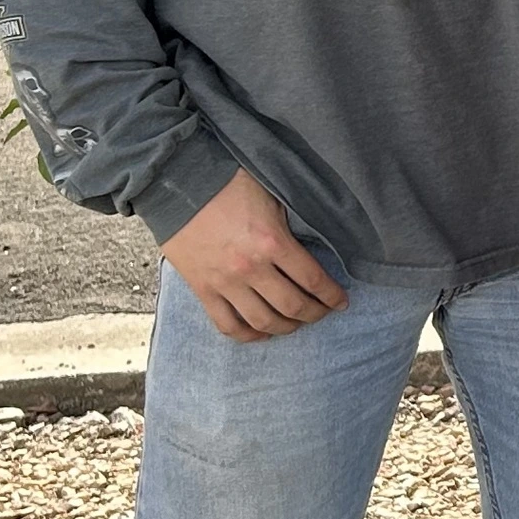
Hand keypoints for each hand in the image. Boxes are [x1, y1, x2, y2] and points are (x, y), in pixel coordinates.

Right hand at [161, 171, 344, 341]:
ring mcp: (225, 282)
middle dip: (315, 314)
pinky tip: (261, 332)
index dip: (332, 295)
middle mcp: (250, 268)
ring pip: (262, 322)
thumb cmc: (228, 182)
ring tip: (295, 323)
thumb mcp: (270, 196)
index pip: (312, 280)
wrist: (177, 184)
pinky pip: (227, 324)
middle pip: (292, 306)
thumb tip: (310, 246)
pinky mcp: (202, 289)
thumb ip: (289, 225)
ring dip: (285, 328)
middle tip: (323, 312)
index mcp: (272, 242)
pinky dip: (247, 335)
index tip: (341, 301)